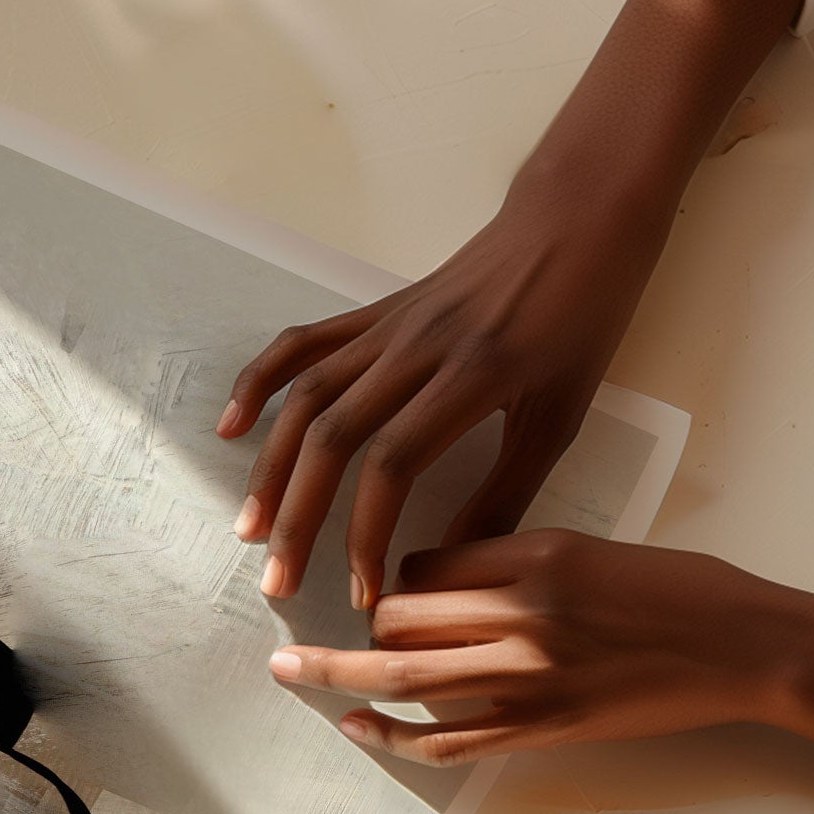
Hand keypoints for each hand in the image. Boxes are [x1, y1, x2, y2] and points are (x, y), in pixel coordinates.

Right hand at [217, 178, 664, 606]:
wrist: (575, 220)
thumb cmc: (581, 320)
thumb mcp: (560, 414)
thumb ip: (506, 491)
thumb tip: (452, 561)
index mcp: (471, 375)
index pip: (393, 464)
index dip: (367, 534)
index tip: (363, 592)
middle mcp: (416, 348)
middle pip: (333, 438)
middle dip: (299, 517)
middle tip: (280, 580)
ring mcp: (387, 325)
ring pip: (307, 398)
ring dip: (271, 468)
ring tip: (251, 527)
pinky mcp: (374, 312)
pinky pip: (303, 345)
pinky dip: (260, 383)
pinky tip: (231, 427)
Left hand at [268, 530, 813, 798]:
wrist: (748, 647)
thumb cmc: (680, 589)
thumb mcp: (590, 547)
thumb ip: (514, 559)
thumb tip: (437, 577)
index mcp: (535, 553)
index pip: (425, 561)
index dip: (397, 575)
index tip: (391, 585)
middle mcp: (522, 613)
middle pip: (400, 614)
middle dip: (362, 623)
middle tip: (330, 624)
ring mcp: (529, 677)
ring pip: (404, 675)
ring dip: (336, 673)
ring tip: (287, 669)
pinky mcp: (542, 729)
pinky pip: (446, 739)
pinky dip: (390, 734)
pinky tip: (354, 726)